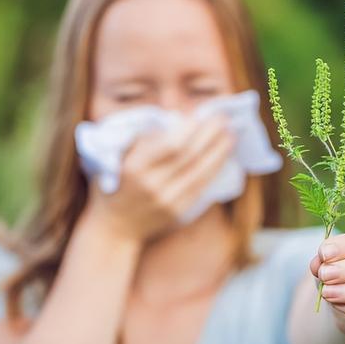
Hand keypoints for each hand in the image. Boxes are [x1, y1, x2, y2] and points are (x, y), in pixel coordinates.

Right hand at [82, 115, 234, 243]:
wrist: (114, 227)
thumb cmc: (114, 183)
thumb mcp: (116, 157)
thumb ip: (143, 139)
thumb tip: (176, 121)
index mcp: (135, 167)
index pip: (171, 146)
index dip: (190, 130)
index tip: (201, 116)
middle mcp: (152, 185)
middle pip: (190, 156)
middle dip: (210, 135)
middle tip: (224, 119)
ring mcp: (167, 201)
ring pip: (201, 172)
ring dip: (219, 152)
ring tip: (231, 135)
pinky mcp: (178, 211)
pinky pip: (202, 186)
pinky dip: (214, 169)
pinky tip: (223, 156)